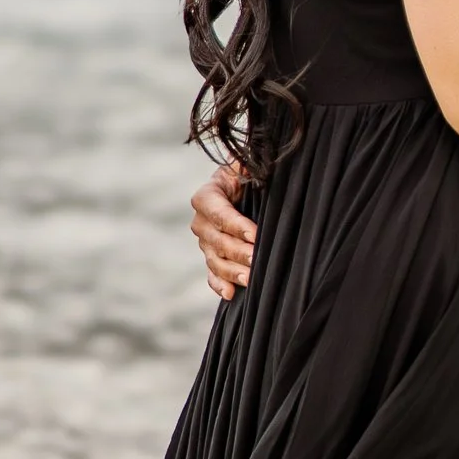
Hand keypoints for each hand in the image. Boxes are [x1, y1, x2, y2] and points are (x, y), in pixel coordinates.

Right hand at [191, 162, 256, 297]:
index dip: (235, 224)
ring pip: (215, 259)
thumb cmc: (248, 175)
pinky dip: (219, 284)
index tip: (255, 235)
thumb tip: (250, 164)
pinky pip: (212, 274)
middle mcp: (201, 221)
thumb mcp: (246, 166)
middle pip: (216, 240)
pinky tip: (230, 293)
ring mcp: (205, 242)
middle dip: (238, 251)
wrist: (242, 190)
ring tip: (250, 279)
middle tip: (256, 259)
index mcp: (207, 195)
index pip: (218, 212)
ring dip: (232, 271)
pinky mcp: (212, 258)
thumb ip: (247, 164)